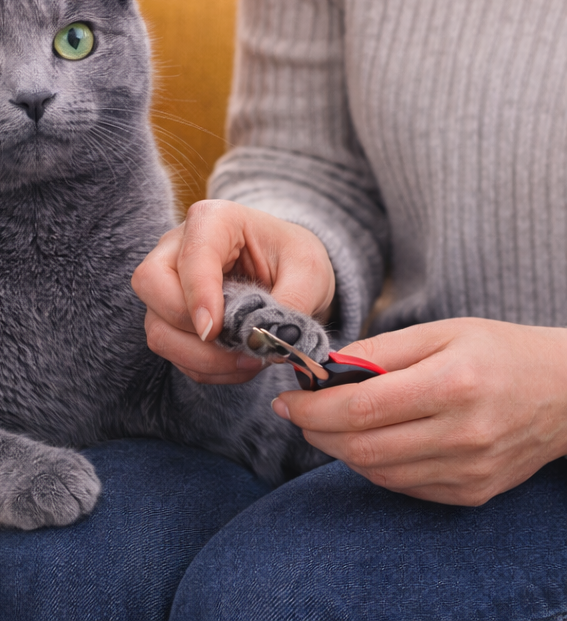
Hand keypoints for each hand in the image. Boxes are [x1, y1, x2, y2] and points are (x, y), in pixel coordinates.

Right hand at [132, 200, 334, 384]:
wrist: (287, 270)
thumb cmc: (293, 258)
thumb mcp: (310, 271)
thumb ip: (293, 302)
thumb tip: (268, 340)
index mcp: (213, 220)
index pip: (190, 257)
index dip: (199, 295)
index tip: (217, 331)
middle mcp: (178, 247)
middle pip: (150, 284)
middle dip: (188, 328)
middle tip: (236, 347)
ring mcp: (167, 282)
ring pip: (156, 326)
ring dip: (200, 358)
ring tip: (248, 361)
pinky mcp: (168, 315)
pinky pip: (172, 350)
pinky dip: (204, 368)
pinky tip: (238, 362)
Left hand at [274, 318, 566, 504]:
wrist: (565, 393)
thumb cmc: (497, 351)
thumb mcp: (439, 331)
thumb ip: (379, 351)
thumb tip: (325, 368)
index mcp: (451, 384)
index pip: (360, 408)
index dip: (313, 408)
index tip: (286, 398)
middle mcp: (462, 434)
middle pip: (362, 447)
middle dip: (315, 431)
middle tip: (296, 413)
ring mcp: (469, 470)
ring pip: (378, 472)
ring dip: (338, 450)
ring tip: (324, 425)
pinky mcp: (473, 492)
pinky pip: (404, 486)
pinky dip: (372, 465)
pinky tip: (363, 441)